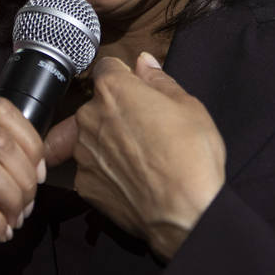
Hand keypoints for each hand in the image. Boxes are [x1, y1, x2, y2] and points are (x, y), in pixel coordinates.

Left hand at [44, 52, 225, 260]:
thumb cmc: (191, 155)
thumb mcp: (187, 105)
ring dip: (105, 141)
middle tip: (145, 128)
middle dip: (115, 110)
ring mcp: (83, 154)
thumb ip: (158, 80)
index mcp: (113, 90)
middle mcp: (89, 117)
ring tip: (137, 157)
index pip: (108, 67)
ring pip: (89, 136)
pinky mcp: (84, 185)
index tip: (138, 89)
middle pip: (96, 103)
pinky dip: (104, 171)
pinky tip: (128, 178)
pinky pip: (90, 169)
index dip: (125, 76)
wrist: (184, 212)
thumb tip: (143, 62)